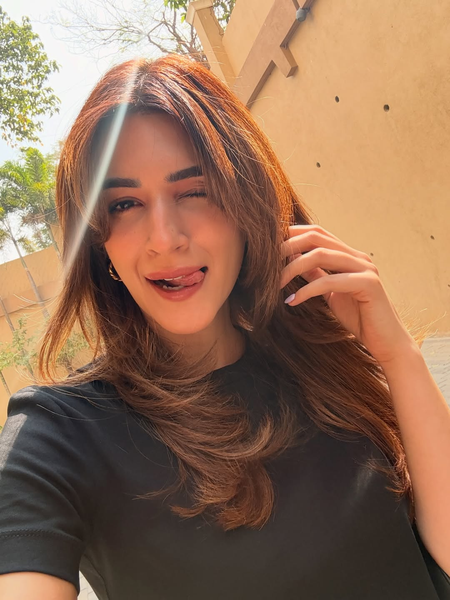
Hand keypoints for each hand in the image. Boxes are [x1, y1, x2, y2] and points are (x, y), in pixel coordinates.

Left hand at [280, 224, 417, 365]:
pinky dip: (306, 290)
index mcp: (349, 255)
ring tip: (275, 284)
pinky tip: (292, 301)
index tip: (267, 250)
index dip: (291, 235)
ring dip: (293, 268)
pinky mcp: (369, 284)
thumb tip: (294, 262)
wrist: (386, 342)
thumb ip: (317, 275)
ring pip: (321, 255)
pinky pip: (330, 281)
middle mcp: (358, 257)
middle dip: (287, 247)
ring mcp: (365, 268)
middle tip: (265, 263)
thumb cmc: (359, 318)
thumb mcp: (331, 293)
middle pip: (316, 238)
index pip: (317, 233)